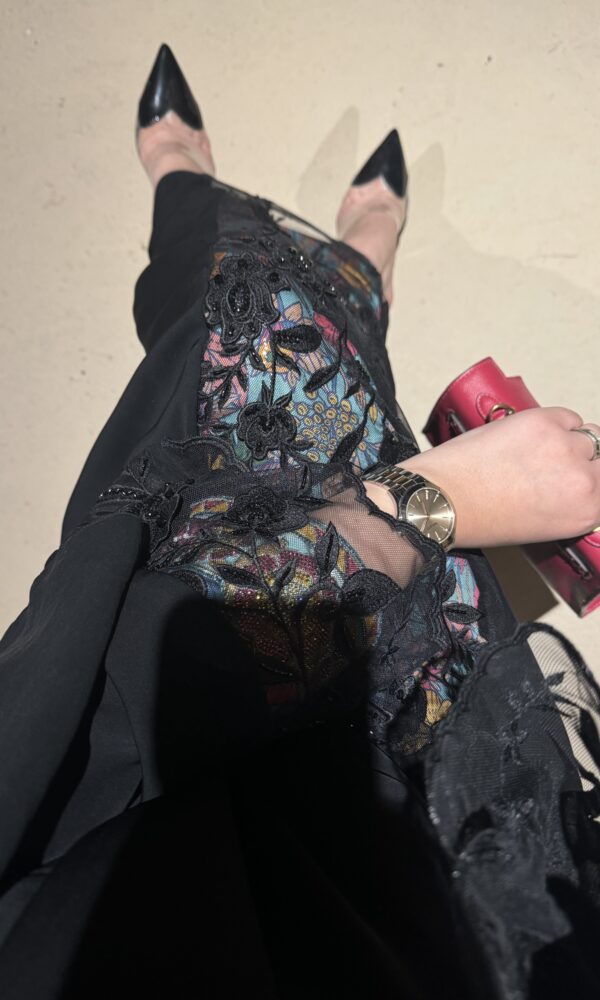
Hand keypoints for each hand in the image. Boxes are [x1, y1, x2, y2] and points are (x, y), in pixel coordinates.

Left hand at [364, 407, 599, 549]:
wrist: (444, 497)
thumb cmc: (483, 518)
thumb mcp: (543, 527)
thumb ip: (573, 505)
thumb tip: (585, 484)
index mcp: (585, 513)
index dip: (598, 479)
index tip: (590, 475)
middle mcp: (583, 481)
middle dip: (590, 463)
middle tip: (562, 467)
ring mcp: (565, 447)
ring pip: (589, 436)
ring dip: (572, 443)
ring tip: (543, 454)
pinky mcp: (544, 421)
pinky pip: (569, 417)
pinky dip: (558, 424)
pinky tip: (534, 438)